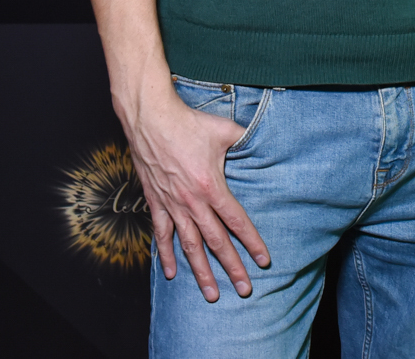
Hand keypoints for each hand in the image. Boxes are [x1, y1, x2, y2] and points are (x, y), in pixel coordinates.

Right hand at [121, 83, 270, 300]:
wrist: (150, 119)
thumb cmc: (188, 123)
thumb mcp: (225, 130)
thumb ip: (246, 139)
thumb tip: (263, 139)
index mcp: (211, 186)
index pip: (236, 221)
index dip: (251, 242)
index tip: (263, 260)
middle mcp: (192, 202)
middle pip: (216, 242)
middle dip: (232, 267)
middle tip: (244, 289)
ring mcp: (172, 205)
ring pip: (189, 246)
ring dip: (201, 272)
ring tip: (211, 294)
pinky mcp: (156, 202)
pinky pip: (162, 235)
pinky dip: (166, 255)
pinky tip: (171, 273)